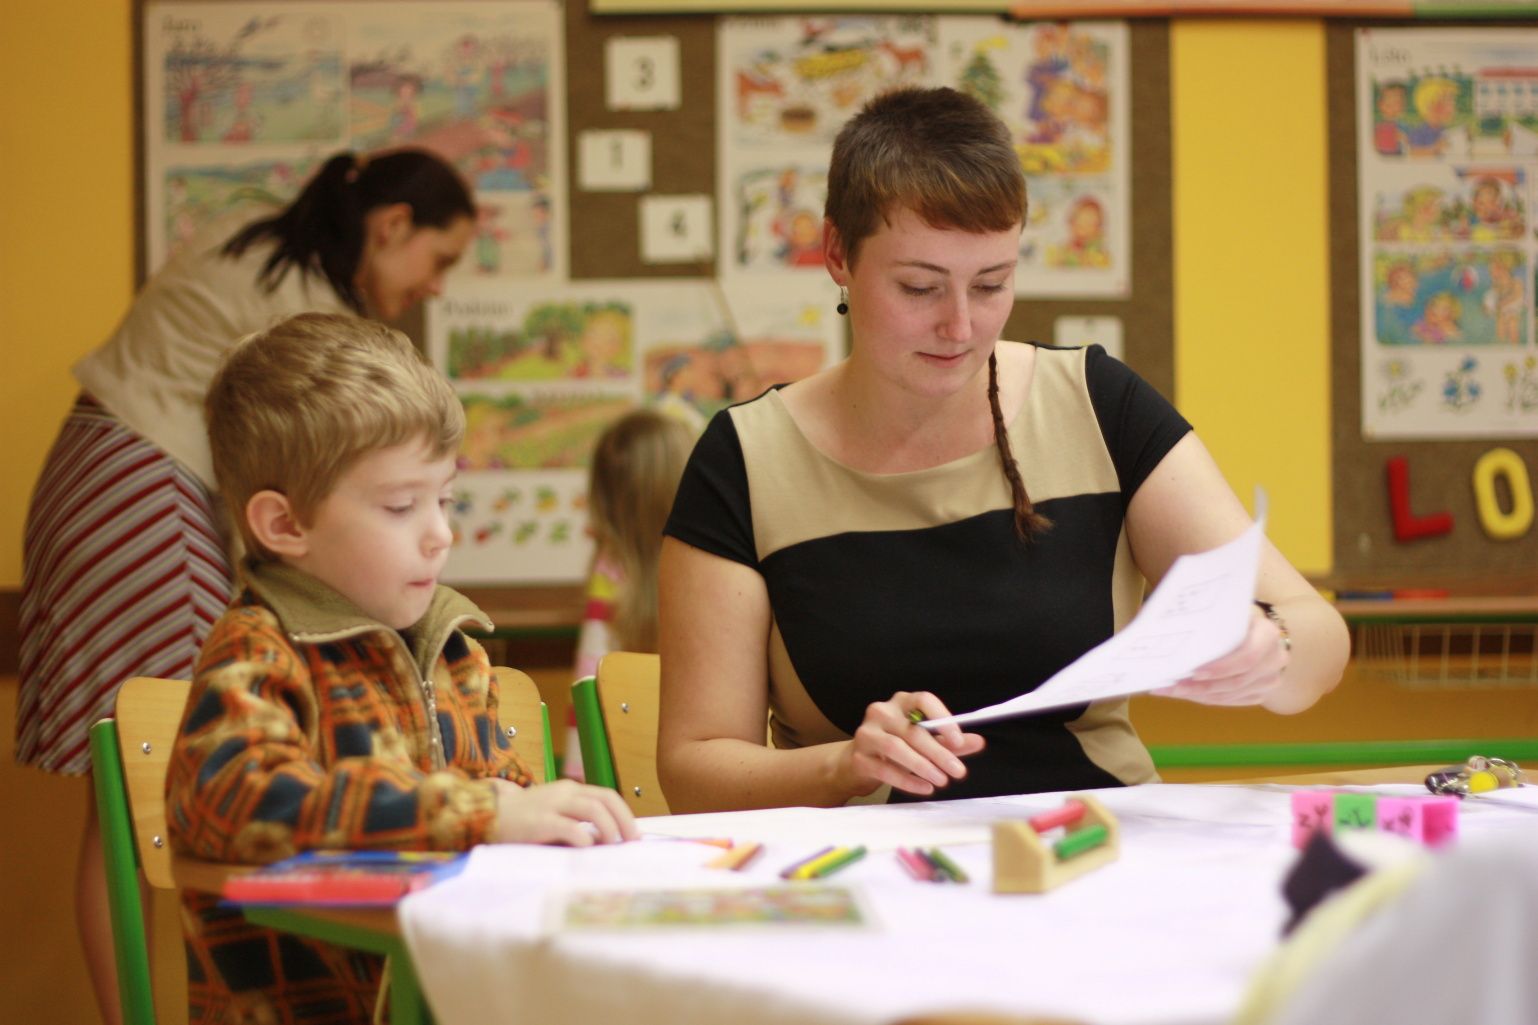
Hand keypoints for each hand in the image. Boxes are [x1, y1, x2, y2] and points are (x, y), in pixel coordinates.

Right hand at [490, 778, 638, 845]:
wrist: (485, 817)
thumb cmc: (522, 823)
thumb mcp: (553, 817)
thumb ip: (577, 824)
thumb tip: (606, 844)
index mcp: (570, 790)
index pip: (606, 796)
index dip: (624, 814)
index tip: (633, 835)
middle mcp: (564, 792)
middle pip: (605, 799)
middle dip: (624, 821)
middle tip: (631, 843)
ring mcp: (551, 805)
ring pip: (593, 809)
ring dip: (609, 829)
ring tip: (612, 847)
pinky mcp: (539, 822)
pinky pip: (570, 827)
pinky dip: (584, 838)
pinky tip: (587, 850)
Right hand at [843, 691, 984, 797]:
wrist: (856, 764)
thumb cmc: (895, 748)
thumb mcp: (924, 741)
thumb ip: (950, 741)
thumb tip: (978, 742)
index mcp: (901, 702)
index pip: (923, 700)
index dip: (942, 718)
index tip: (958, 740)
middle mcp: (881, 712)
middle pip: (913, 731)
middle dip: (939, 752)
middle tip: (958, 771)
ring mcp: (867, 734)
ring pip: (897, 748)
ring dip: (923, 766)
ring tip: (942, 780)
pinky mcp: (859, 758)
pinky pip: (885, 769)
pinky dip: (908, 780)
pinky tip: (925, 787)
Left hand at [1154, 605, 1288, 706]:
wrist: (1257, 631)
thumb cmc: (1236, 620)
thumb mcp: (1229, 614)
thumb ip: (1212, 623)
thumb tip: (1174, 634)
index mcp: (1268, 635)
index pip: (1247, 657)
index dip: (1221, 668)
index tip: (1194, 672)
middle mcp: (1275, 659)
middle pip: (1237, 681)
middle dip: (1202, 686)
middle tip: (1173, 685)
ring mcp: (1270, 680)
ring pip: (1232, 694)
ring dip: (1199, 694)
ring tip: (1172, 690)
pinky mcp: (1261, 693)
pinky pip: (1232, 701)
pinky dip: (1208, 698)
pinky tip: (1186, 693)